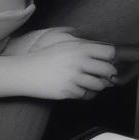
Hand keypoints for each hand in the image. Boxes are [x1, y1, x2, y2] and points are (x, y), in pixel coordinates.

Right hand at [1, 29, 117, 99]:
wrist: (26, 72)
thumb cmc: (45, 57)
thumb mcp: (64, 44)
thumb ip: (83, 45)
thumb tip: (103, 50)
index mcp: (79, 47)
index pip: (109, 52)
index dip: (112, 58)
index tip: (109, 62)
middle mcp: (79, 61)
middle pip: (108, 70)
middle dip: (109, 75)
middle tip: (106, 77)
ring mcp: (74, 77)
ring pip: (99, 85)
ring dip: (98, 86)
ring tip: (91, 83)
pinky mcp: (68, 91)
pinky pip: (85, 95)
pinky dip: (84, 93)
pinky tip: (79, 89)